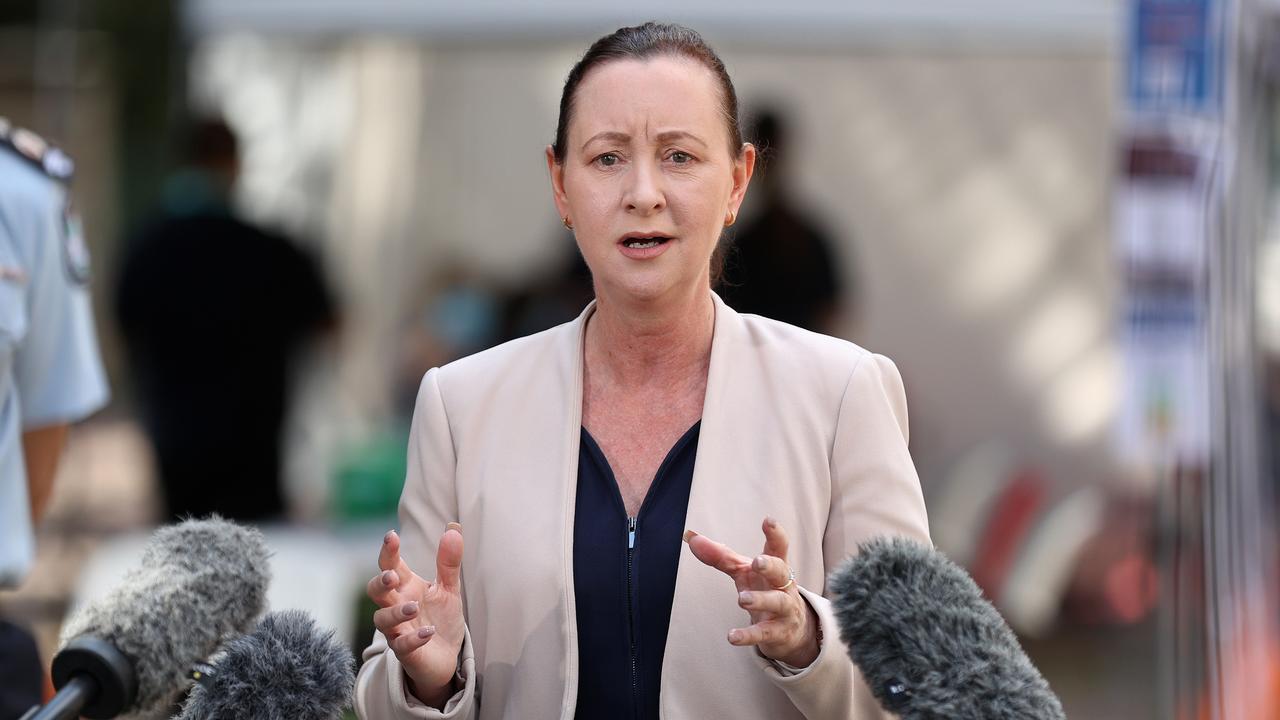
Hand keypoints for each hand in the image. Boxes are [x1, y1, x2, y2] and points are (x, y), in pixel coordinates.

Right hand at [367, 524, 465, 706]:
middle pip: (375, 591)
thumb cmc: (440, 617)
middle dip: (380, 583)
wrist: (446, 656)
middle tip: (392, 576)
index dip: (388, 551)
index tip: (391, 536)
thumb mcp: (448, 588)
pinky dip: (413, 639)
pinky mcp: (405, 652)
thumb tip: (453, 526)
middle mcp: (396, 605)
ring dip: (396, 611)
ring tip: (414, 606)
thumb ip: (449, 561)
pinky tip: (428, 632)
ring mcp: (398, 629)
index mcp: (406, 586)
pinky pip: (402, 645)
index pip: (390, 565)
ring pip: (382, 619)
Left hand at [685, 517, 819, 667]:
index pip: (778, 547)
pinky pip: (764, 634)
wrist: (791, 630)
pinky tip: (733, 636)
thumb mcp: (744, 572)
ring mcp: (785, 610)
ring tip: (742, 599)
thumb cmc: (765, 590)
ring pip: (777, 603)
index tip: (768, 521)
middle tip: (757, 562)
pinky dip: (749, 635)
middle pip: (782, 572)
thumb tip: (691, 537)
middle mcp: (784, 586)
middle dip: (771, 566)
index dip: (775, 534)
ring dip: (760, 600)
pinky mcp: (778, 633)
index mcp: (776, 566)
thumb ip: (720, 556)